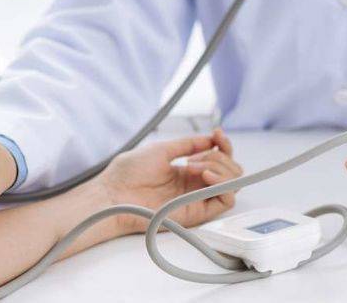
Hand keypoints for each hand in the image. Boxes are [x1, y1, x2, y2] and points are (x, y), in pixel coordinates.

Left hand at [99, 129, 242, 234]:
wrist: (113, 194)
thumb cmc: (128, 173)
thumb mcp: (161, 150)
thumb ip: (187, 145)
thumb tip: (210, 139)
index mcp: (186, 171)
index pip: (218, 159)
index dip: (223, 145)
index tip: (217, 133)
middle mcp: (195, 185)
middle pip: (230, 170)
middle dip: (219, 156)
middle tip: (193, 158)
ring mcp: (197, 199)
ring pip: (233, 184)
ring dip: (220, 168)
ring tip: (193, 166)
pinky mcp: (197, 213)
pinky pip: (226, 201)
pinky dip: (224, 185)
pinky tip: (206, 175)